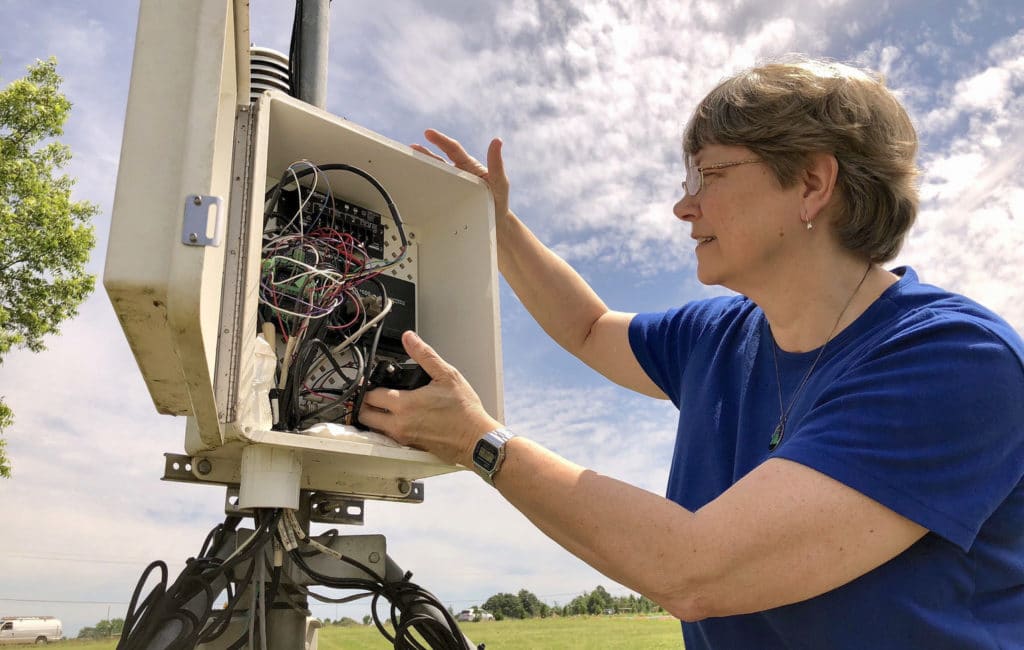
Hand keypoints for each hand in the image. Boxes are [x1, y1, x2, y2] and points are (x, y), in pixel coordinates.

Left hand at [358, 330, 501, 466]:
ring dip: (374, 417)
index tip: (370, 381)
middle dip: (364, 403)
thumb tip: (410, 338)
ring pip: (375, 428)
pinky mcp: (410, 447)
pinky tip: (399, 417)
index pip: (370, 396)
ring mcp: (404, 438)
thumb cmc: (464, 410)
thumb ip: (424, 355)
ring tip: (384, 405)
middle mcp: (399, 424)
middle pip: (364, 416)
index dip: (367, 386)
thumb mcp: (446, 375)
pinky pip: (389, 437)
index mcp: (405, 404)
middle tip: (372, 394)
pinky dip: (387, 428)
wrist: (476, 439)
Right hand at [411, 129, 510, 220]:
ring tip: (408, 163)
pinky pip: (434, 189)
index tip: (428, 133)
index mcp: (469, 166)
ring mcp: (453, 186)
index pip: (453, 149)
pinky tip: (414, 186)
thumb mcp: (499, 181)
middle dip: (425, 152)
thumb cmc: (499, 201)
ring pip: (434, 173)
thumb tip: (497, 140)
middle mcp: (459, 173)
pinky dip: (424, 185)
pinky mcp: (448, 198)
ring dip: (422, 167)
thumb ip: (496, 163)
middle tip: (412, 148)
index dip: (441, 140)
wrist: (496, 224)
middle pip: (439, 159)